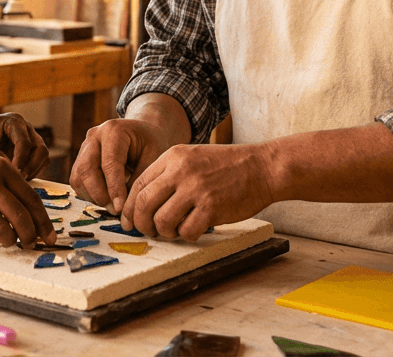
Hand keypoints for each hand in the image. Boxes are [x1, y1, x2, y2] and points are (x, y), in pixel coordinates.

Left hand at [0, 112, 49, 178]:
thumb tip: (14, 177)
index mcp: (13, 121)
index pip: (25, 142)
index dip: (21, 161)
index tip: (13, 175)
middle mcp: (25, 128)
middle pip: (41, 149)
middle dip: (32, 167)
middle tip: (18, 181)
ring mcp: (30, 139)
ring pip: (43, 157)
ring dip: (34, 171)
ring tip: (17, 183)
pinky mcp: (29, 151)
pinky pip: (39, 164)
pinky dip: (32, 173)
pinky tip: (17, 182)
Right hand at [0, 143, 56, 247]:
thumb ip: (10, 184)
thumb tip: (32, 215)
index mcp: (1, 167)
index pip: (31, 199)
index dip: (43, 222)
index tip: (50, 236)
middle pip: (20, 217)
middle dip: (30, 236)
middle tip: (32, 244)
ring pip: (2, 230)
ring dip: (11, 241)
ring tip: (10, 241)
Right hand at [68, 117, 172, 213]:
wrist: (142, 133)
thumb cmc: (151, 144)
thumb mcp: (154, 158)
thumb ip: (139, 183)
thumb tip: (125, 213)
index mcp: (113, 131)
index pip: (109, 163)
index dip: (113, 188)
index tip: (120, 208)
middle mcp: (94, 136)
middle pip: (86, 169)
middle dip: (99, 194)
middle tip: (116, 210)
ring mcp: (84, 147)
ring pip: (78, 178)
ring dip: (93, 197)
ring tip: (113, 206)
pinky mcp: (80, 159)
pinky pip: (78, 182)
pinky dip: (89, 195)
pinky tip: (107, 199)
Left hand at [121, 143, 274, 241]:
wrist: (262, 167)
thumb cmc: (228, 166)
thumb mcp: (193, 158)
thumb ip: (169, 174)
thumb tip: (144, 202)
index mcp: (173, 157)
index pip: (137, 185)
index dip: (129, 207)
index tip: (129, 221)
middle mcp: (180, 171)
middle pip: (144, 204)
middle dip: (142, 224)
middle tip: (150, 231)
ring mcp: (196, 189)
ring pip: (162, 220)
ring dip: (165, 232)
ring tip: (175, 230)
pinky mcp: (212, 207)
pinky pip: (187, 231)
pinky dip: (187, 236)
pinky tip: (194, 230)